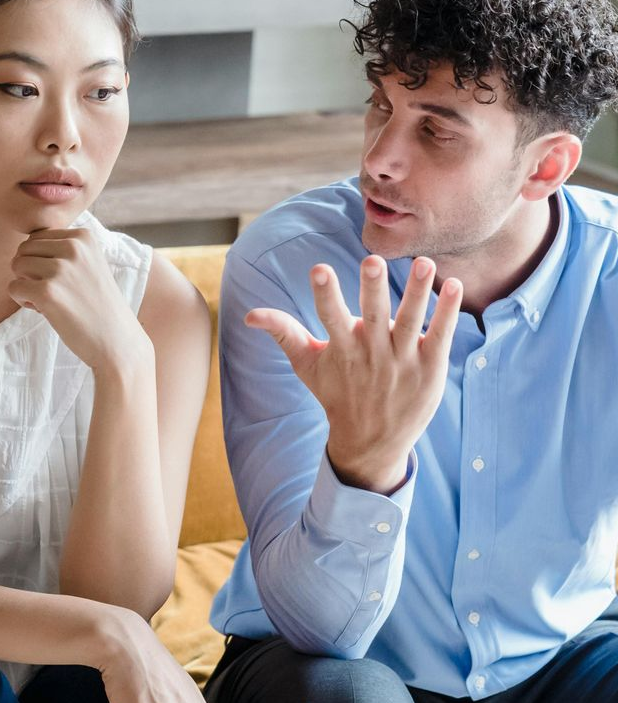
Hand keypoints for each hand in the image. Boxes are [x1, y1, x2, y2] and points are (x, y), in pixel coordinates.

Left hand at [9, 229, 147, 371]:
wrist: (116, 340)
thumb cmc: (98, 304)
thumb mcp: (89, 263)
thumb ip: (63, 249)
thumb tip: (24, 246)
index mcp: (83, 236)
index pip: (38, 237)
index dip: (41, 261)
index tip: (61, 280)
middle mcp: (73, 247)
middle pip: (24, 249)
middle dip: (29, 271)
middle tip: (52, 291)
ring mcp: (60, 269)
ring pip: (16, 265)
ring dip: (26, 285)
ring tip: (49, 300)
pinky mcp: (47, 292)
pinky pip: (13, 288)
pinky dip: (22, 301)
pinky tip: (44, 310)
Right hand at [245, 255, 461, 494]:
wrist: (371, 442)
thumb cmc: (335, 394)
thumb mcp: (307, 364)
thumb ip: (283, 332)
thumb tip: (249, 315)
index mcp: (341, 349)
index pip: (330, 316)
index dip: (325, 293)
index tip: (319, 269)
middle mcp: (372, 353)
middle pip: (374, 315)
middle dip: (372, 288)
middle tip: (372, 260)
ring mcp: (403, 360)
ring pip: (411, 320)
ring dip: (417, 291)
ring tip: (424, 263)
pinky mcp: (429, 367)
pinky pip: (440, 335)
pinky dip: (447, 312)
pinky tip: (454, 285)